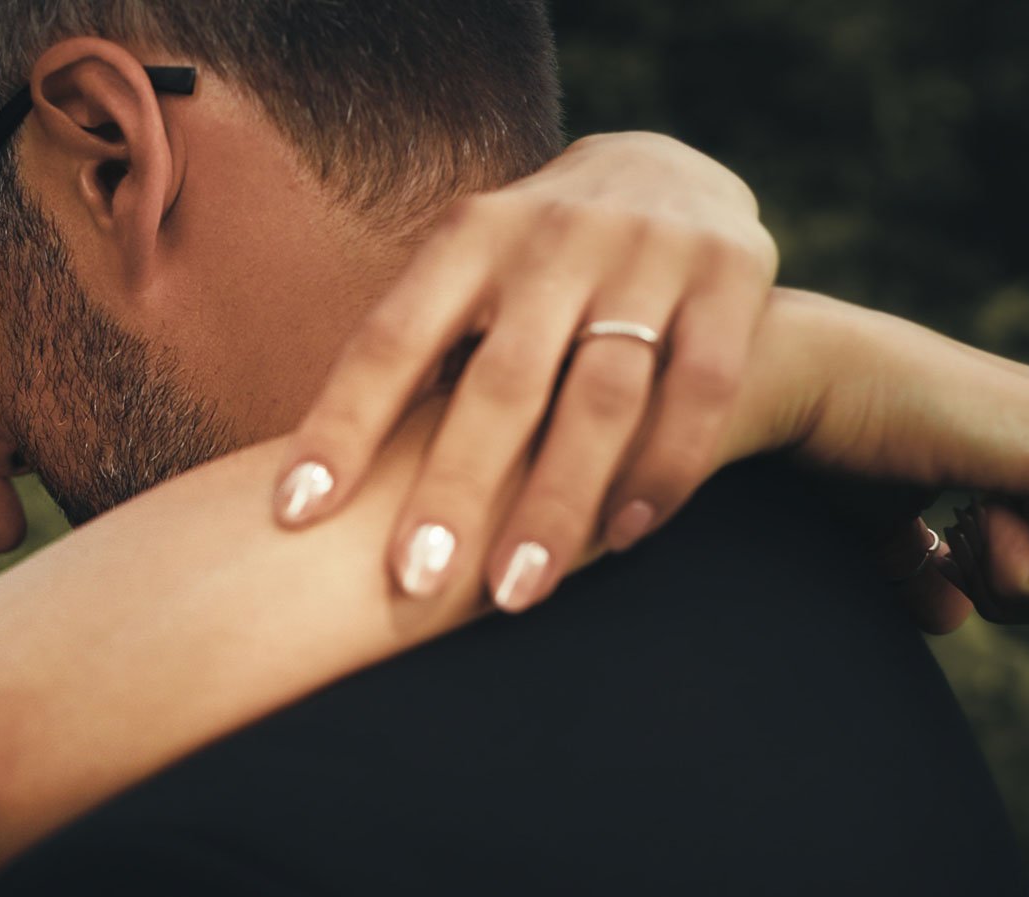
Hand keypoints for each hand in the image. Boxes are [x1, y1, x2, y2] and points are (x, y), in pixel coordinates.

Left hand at [272, 131, 778, 611]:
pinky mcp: (733, 280)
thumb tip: (306, 470)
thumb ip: (412, 352)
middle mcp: (555, 238)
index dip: (342, 426)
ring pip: (601, 396)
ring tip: (514, 593)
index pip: (391, 339)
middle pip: (500, 381)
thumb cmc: (531, 265)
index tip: (295, 514)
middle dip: (454, 488)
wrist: (673, 171)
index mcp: (469, 237)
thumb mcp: (465, 273)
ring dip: (556, 502)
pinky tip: (623, 538)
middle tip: (412, 581)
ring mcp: (649, 255)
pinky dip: (662, 468)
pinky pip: (698, 390)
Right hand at [768, 291, 1028, 623]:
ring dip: (1013, 580)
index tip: (950, 538)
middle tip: (956, 532)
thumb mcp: (889, 522)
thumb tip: (949, 617)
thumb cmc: (832, 437)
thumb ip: (925, 566)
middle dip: (1020, 592)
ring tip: (965, 514)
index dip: (1014, 588)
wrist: (808, 382)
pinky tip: (976, 500)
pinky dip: (1016, 569)